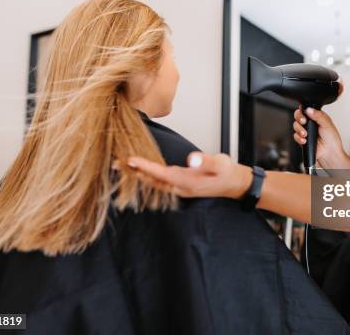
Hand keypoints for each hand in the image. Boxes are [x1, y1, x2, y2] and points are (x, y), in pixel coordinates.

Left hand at [120, 152, 253, 199]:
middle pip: (152, 181)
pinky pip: (159, 183)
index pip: (161, 174)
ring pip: (154, 183)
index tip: (130, 160)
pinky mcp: (181, 186)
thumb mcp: (220, 164)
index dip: (146, 167)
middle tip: (115, 163)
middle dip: (134, 173)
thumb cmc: (227, 172)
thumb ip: (206, 161)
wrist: (234, 184)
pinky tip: (140, 172)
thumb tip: (191, 159)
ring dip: (138, 175)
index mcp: (188, 181)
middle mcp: (180, 188)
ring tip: (122, 167)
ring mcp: (180, 189)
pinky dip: (147, 177)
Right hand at [293, 105, 348, 168]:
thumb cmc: (332, 140)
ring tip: (305, 134)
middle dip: (299, 118)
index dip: (303, 110)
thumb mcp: (327, 124)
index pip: (306, 110)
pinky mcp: (302, 139)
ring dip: (299, 129)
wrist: (329, 154)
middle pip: (298, 116)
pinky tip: (304, 140)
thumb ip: (318, 116)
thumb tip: (309, 110)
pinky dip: (298, 138)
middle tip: (303, 122)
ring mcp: (306, 131)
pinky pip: (295, 136)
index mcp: (317, 117)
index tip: (305, 114)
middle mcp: (310, 123)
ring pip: (295, 126)